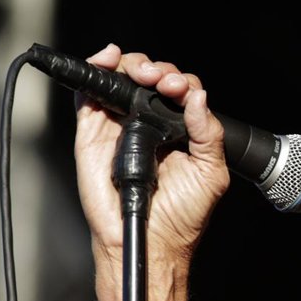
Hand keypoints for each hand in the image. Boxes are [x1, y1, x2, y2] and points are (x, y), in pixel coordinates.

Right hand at [74, 43, 229, 265]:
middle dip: (157, 70)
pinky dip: (96, 70)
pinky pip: (89, 94)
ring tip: (141, 72)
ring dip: (131, 64)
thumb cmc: (181, 215)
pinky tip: (109, 60)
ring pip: (121, 79)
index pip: (181, 92)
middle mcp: (151, 124)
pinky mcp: (93, 131)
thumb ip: (208, 134)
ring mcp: (120, 125)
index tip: (181, 90)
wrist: (149, 239)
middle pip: (151, 78)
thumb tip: (199, 98)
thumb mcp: (210, 173)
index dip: (181, 82)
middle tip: (162, 81)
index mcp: (180, 131)